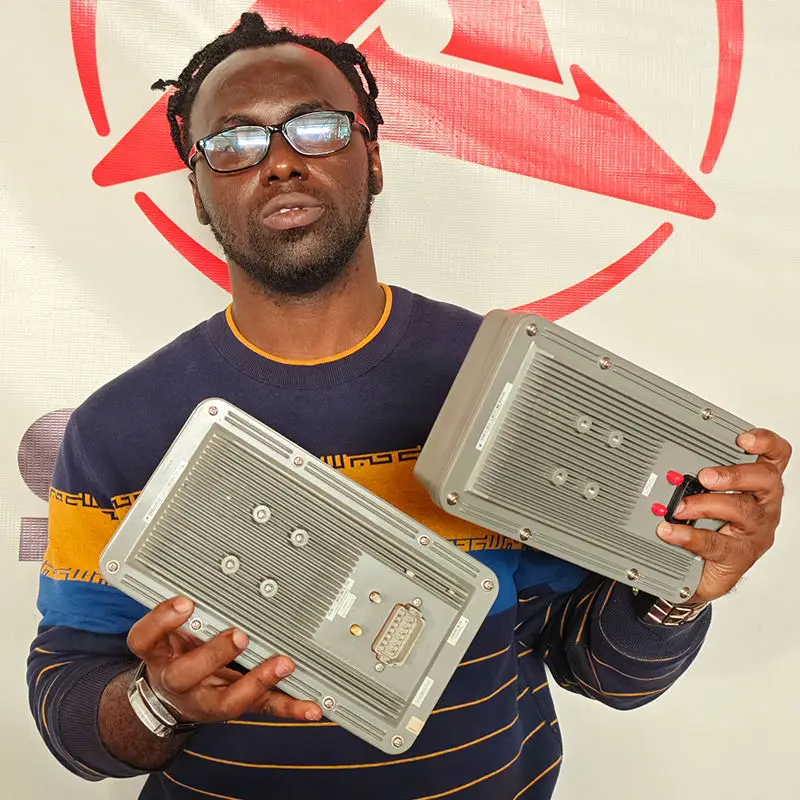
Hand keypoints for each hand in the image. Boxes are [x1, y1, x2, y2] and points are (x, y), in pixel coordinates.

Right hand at [126, 596, 322, 724]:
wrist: (170, 700)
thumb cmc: (175, 652)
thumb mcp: (167, 631)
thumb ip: (184, 608)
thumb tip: (204, 565)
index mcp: (160, 655)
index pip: (146, 639)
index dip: (162, 621)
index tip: (185, 601)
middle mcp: (179, 681)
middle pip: (186, 674)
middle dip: (213, 654)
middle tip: (239, 635)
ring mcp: (208, 699)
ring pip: (227, 701)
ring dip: (257, 681)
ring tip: (283, 664)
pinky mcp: (237, 707)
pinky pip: (264, 709)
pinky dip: (290, 707)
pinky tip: (311, 708)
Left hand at [656, 428, 790, 601]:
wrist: (710, 572)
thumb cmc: (716, 528)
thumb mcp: (709, 497)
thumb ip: (698, 478)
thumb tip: (668, 464)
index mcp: (759, 487)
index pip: (775, 458)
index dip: (766, 443)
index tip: (744, 438)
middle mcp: (763, 506)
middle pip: (764, 480)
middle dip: (733, 474)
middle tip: (705, 476)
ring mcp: (754, 532)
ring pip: (742, 510)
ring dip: (707, 504)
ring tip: (681, 507)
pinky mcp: (738, 555)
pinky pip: (715, 543)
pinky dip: (688, 535)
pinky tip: (671, 531)